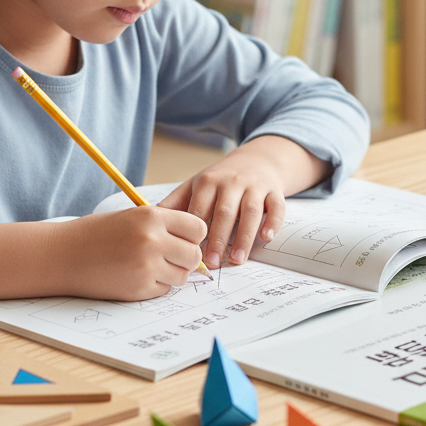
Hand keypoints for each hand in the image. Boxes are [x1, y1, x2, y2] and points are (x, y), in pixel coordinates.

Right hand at [62, 206, 205, 299]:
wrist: (64, 255)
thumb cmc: (99, 233)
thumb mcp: (134, 216)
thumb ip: (165, 225)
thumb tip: (199, 241)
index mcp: (152, 216)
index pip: (198, 228)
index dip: (193, 235)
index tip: (182, 238)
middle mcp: (152, 240)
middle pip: (194, 255)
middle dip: (186, 257)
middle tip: (170, 256)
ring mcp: (146, 266)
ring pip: (182, 275)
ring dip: (172, 273)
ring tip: (150, 265)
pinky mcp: (139, 288)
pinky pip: (164, 290)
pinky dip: (156, 285)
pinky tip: (136, 275)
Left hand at [157, 135, 331, 268]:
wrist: (255, 161)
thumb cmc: (220, 180)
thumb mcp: (195, 185)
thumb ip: (175, 204)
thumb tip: (148, 222)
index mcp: (208, 182)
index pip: (200, 209)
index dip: (195, 232)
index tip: (190, 253)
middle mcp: (232, 182)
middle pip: (225, 212)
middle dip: (218, 238)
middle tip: (212, 264)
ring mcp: (255, 186)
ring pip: (251, 212)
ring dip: (245, 237)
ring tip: (237, 260)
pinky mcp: (274, 192)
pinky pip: (276, 207)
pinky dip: (273, 222)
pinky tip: (267, 238)